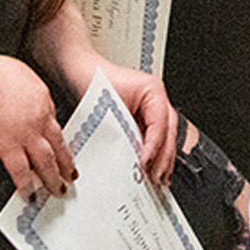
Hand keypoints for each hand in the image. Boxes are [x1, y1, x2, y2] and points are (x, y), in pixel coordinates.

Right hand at [0, 51, 75, 198]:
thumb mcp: (21, 73)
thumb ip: (26, 90)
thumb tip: (24, 97)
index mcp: (42, 100)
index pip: (54, 124)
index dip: (57, 139)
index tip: (60, 150)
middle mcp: (39, 119)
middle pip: (57, 145)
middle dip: (66, 163)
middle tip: (72, 176)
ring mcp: (24, 134)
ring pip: (45, 162)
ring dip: (53, 179)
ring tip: (58, 191)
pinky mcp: (7, 146)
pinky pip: (20, 171)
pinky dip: (26, 185)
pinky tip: (29, 195)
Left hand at [101, 58, 181, 185]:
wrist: (79, 70)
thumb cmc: (91, 80)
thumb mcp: (107, 106)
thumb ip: (121, 131)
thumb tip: (130, 159)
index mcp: (153, 90)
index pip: (160, 122)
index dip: (155, 145)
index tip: (145, 163)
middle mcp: (156, 99)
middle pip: (169, 131)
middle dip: (164, 157)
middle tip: (156, 178)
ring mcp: (151, 108)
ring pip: (166, 136)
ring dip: (163, 159)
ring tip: (159, 179)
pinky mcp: (142, 118)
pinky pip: (154, 138)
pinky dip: (154, 154)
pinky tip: (152, 169)